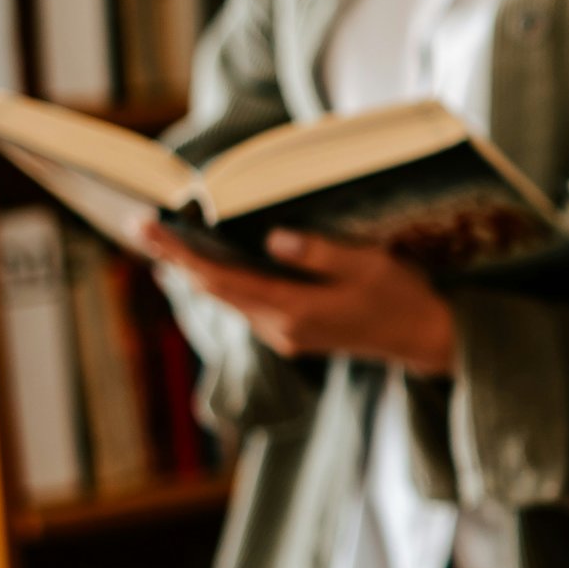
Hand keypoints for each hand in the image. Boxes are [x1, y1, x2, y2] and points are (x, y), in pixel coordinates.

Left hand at [142, 224, 456, 377]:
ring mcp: (286, 336)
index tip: (148, 228)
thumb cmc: (402, 298)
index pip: (221, 278)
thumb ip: (318, 253)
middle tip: (143, 227)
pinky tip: (213, 267)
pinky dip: (225, 283)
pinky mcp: (294, 334)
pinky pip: (248, 305)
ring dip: (198, 271)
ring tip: (168, 242)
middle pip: (216, 290)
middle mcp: (281, 329)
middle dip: (178, 259)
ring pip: (229, 299)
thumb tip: (272, 239)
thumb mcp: (367, 265)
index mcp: (294, 311)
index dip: (180, 253)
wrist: (425, 340)